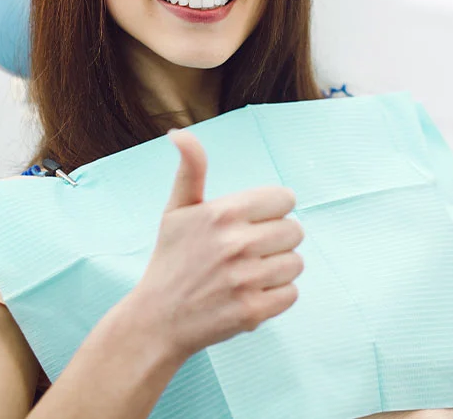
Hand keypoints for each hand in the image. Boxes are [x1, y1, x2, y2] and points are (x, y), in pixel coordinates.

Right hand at [136, 128, 303, 359]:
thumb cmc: (170, 261)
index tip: (255, 222)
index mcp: (222, 212)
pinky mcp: (252, 311)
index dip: (273, 210)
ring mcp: (245, 279)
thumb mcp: (176, 210)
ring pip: (296, 263)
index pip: (286, 199)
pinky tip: (251, 294)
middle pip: (295, 230)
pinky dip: (276, 296)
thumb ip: (190, 169)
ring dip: (278, 269)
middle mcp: (236, 243)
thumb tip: (179, 132)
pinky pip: (292, 294)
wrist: (156, 320)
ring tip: (249, 274)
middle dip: (278, 240)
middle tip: (250, 251)